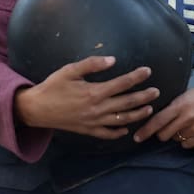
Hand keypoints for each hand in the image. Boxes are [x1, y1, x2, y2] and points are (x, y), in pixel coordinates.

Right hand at [14, 56, 158, 139]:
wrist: (37, 109)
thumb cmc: (53, 86)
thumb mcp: (70, 70)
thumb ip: (92, 64)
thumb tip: (113, 60)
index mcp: (94, 92)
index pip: (122, 83)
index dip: (136, 77)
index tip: (148, 71)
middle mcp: (97, 108)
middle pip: (126, 103)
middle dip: (143, 97)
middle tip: (156, 91)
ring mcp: (94, 122)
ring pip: (121, 119)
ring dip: (137, 115)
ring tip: (149, 109)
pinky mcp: (88, 130)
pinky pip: (107, 134)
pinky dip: (118, 132)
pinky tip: (126, 129)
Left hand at [133, 85, 193, 147]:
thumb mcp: (185, 95)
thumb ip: (171, 106)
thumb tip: (155, 117)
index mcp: (180, 105)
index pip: (158, 121)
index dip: (146, 131)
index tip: (137, 137)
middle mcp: (187, 119)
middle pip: (163, 135)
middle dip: (162, 132)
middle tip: (167, 126)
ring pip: (175, 140)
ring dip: (176, 135)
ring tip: (185, 124)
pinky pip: (186, 145)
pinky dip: (186, 140)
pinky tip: (193, 130)